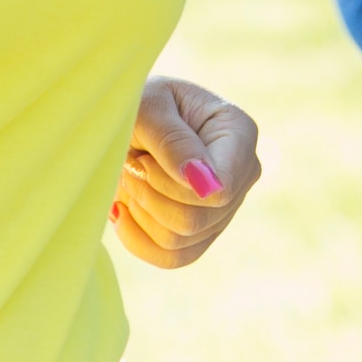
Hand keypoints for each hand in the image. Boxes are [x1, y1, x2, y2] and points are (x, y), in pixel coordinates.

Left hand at [113, 74, 260, 269]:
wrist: (128, 118)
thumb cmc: (139, 103)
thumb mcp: (148, 106)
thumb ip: (172, 140)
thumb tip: (204, 184)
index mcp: (238, 133)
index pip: (222, 187)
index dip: (176, 185)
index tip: (142, 159)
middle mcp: (240, 175)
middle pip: (197, 219)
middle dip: (150, 194)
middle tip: (130, 163)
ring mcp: (224, 208)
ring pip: (179, 242)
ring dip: (140, 211)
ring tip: (129, 177)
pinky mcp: (200, 233)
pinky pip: (170, 258)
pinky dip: (136, 239)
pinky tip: (121, 209)